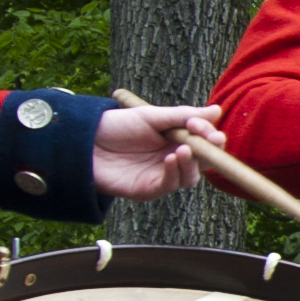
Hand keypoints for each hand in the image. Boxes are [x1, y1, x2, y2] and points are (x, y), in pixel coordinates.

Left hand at [89, 100, 218, 202]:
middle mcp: (173, 159)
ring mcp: (161, 175)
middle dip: (212, 152)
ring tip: (183, 149)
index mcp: (176, 140)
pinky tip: (170, 158)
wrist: (82, 142)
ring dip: (192, 164)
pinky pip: (169, 185)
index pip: (205, 142)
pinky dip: (174, 173)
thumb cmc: (116, 126)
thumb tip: (216, 110)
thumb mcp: (151, 116)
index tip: (205, 126)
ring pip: (190, 177)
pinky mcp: (148, 189)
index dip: (211, 135)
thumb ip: (183, 115)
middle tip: (212, 140)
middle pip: (204, 162)